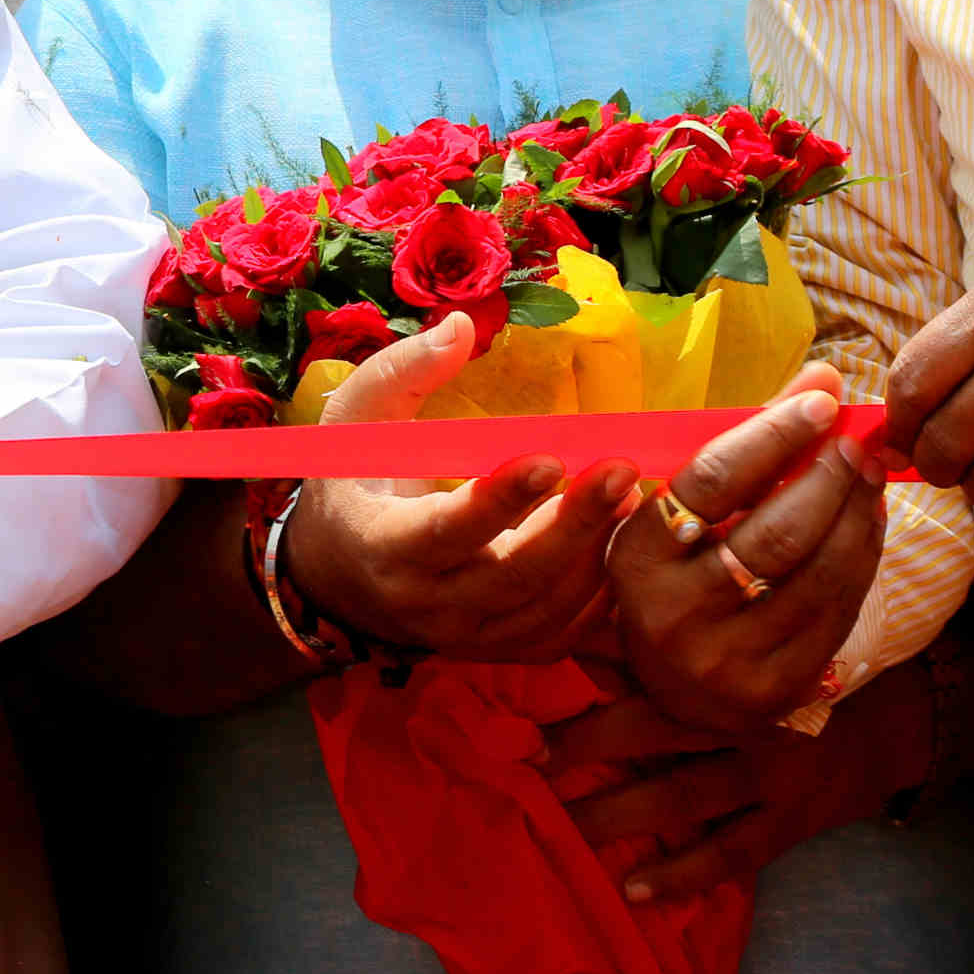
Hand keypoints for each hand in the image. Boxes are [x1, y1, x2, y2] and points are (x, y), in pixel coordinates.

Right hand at [288, 317, 630, 661]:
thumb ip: (405, 370)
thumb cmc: (353, 484)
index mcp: (385, 545)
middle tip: (623, 472)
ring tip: (635, 497)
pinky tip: (626, 542)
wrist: (338, 578)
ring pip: (548, 607)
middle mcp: (428, 603)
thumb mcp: (357, 419)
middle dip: (575, 525)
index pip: (448, 529)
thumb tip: (461, 324)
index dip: (500, 500)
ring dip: (598, 554)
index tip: (549, 458)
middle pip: (514, 575)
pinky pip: (565, 632)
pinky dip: (602, 592)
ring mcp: (470, 635)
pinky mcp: (504, 650)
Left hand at [545, 658, 931, 900]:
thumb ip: (675, 647)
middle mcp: (745, 718)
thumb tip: (584, 638)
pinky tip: (634, 891)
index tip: (533, 697)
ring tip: (566, 828)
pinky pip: (730, 854)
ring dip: (618, 815)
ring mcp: (771, 775)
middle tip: (531, 762)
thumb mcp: (751, 650)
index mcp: (730, 669)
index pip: (649, 670)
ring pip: (681, 797)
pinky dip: (681, 874)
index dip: (589, 680)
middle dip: (587, 746)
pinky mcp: (791, 822)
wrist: (902, 718)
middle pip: (653, 731)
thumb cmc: (806, 675)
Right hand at [606, 370, 884, 732]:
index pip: (710, 482)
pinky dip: (864, 556)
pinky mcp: (775, 687)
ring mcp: (726, 657)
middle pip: (775, 530)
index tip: (819, 403)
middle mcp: (672, 613)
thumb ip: (750, 440)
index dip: (771, 435)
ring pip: (817, 572)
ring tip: (871, 474)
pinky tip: (869, 521)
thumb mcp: (687, 512)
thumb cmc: (681, 574)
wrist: (677, 692)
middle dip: (829, 476)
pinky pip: (837, 611)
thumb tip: (822, 376)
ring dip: (859, 513)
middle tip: (856, 441)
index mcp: (636, 557)